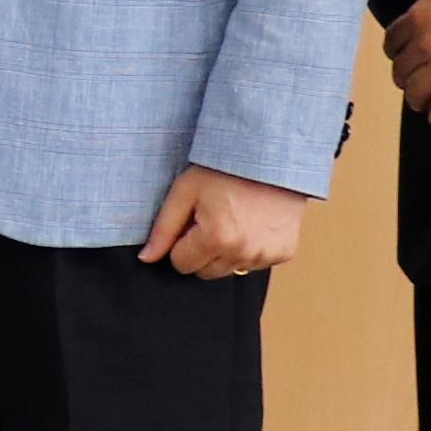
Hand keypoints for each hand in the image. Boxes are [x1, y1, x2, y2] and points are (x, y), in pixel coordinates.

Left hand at [139, 163, 306, 278]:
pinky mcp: (284, 253)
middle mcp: (244, 252)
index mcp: (217, 238)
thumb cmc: (223, 170)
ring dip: (226, 251)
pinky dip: (250, 249)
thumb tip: (146, 258)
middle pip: (206, 272)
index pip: (181, 265)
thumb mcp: (184, 192)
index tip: (190, 222)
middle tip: (210, 219)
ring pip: (230, 269)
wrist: (268, 157)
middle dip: (201, 251)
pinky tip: (251, 223)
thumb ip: (163, 229)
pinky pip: (256, 263)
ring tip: (232, 219)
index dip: (181, 243)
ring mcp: (267, 255)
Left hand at [383, 0, 430, 124]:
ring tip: (422, 101)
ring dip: (416, 98)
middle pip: (402, 68)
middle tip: (410, 80)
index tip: (399, 55)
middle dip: (404, 75)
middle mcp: (424, 45)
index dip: (394, 50)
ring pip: (416, 91)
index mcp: (417, 18)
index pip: (392, 40)